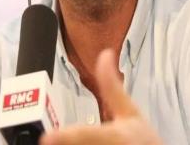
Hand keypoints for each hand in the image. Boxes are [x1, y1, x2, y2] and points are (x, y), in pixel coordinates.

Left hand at [40, 49, 162, 144]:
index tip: (47, 137)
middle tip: (46, 139)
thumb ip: (112, 87)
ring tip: (55, 141)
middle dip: (62, 142)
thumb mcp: (131, 113)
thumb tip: (104, 54)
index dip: (67, 138)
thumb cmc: (143, 143)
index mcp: (117, 138)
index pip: (88, 137)